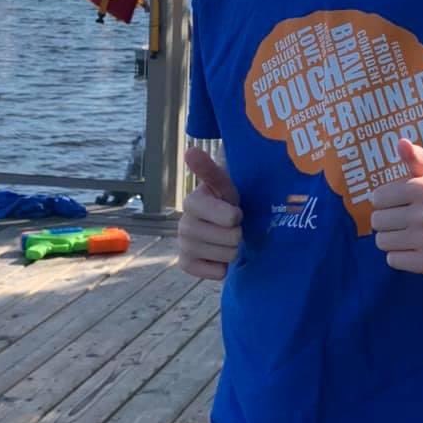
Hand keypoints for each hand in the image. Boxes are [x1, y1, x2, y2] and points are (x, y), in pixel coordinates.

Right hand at [178, 147, 242, 280]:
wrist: (225, 225)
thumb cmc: (227, 200)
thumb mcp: (225, 184)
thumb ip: (210, 169)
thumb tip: (190, 150)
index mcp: (192, 201)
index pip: (228, 217)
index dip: (236, 216)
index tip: (236, 210)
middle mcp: (183, 224)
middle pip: (230, 239)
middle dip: (238, 233)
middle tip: (234, 225)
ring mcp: (183, 245)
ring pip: (226, 256)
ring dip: (233, 249)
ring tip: (227, 238)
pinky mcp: (186, 264)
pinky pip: (215, 272)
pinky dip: (223, 267)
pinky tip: (219, 255)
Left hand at [371, 139, 422, 275]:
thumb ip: (415, 157)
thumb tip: (401, 142)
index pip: (378, 197)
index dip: (383, 200)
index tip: (396, 202)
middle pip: (377, 221)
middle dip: (384, 220)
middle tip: (401, 219)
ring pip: (382, 241)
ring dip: (390, 239)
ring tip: (406, 234)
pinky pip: (393, 260)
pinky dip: (398, 256)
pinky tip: (412, 248)